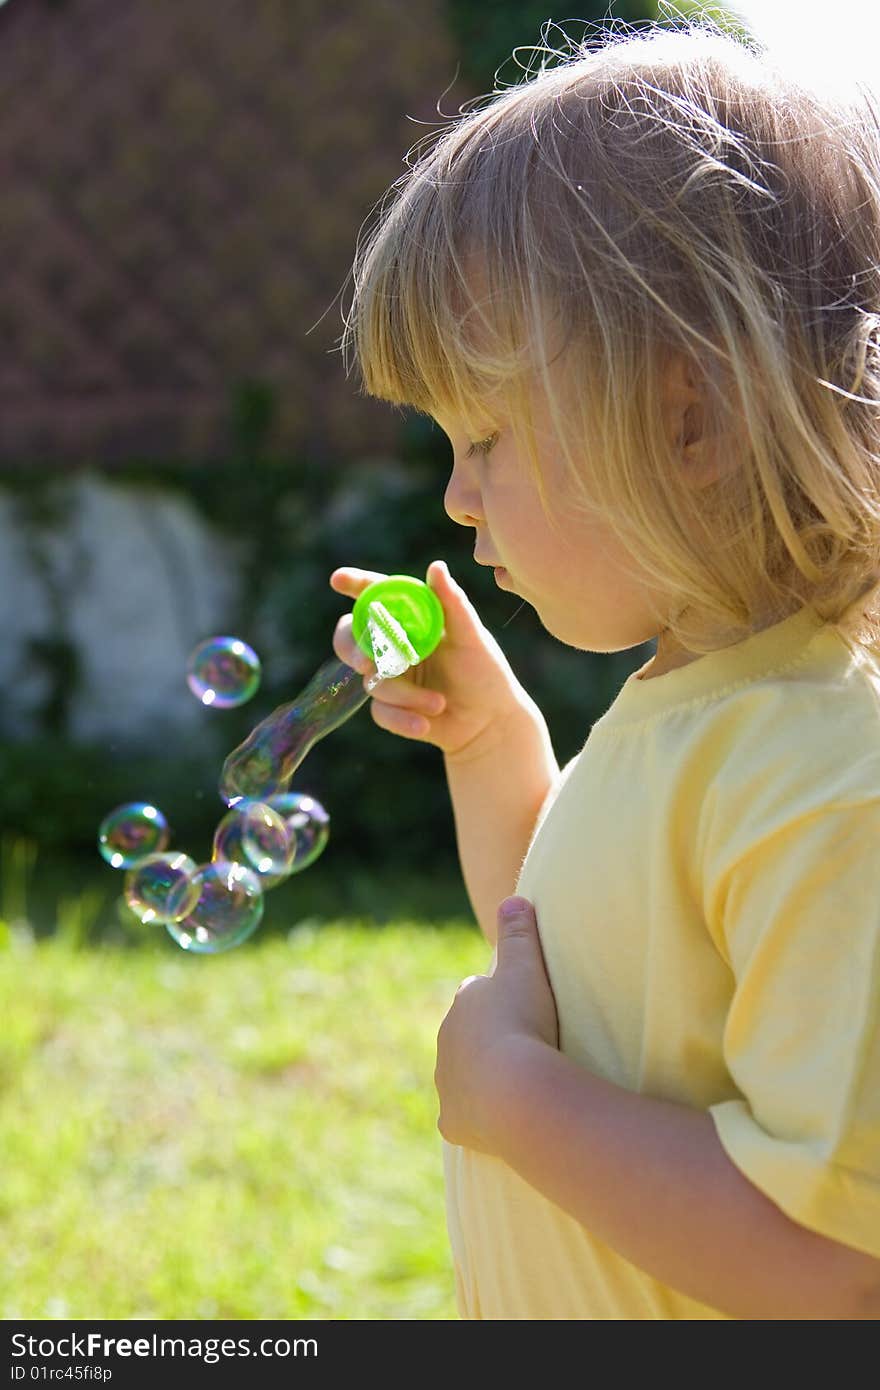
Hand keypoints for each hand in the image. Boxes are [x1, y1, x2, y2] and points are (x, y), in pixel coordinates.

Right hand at [329, 561, 537, 758]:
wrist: (490, 724)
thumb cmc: (485, 674)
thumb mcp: (472, 638)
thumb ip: (452, 604)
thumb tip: (436, 567)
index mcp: (413, 620)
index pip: (378, 596)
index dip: (355, 585)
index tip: (339, 580)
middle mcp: (395, 644)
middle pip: (351, 636)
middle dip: (352, 649)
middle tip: (367, 663)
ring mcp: (390, 676)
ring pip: (372, 681)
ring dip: (405, 695)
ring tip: (439, 703)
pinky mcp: (391, 708)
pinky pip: (380, 712)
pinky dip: (402, 719)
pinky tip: (426, 725)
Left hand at [434, 896, 558, 1152]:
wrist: (516, 1089)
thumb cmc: (523, 1023)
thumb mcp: (526, 967)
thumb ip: (519, 933)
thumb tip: (513, 898)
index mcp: (464, 1003)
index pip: (476, 993)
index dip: (498, 998)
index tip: (519, 1005)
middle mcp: (447, 1043)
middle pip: (465, 1037)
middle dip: (485, 1039)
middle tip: (521, 1048)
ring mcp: (447, 1085)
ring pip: (461, 1077)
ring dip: (481, 1078)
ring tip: (514, 1085)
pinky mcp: (452, 1124)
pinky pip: (463, 1120)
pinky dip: (477, 1119)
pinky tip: (497, 1122)